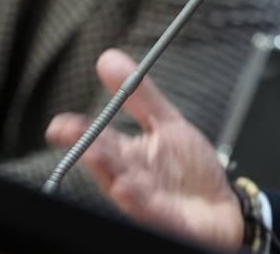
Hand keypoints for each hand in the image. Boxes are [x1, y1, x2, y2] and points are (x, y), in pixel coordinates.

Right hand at [45, 49, 242, 250]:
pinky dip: (138, 200)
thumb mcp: (168, 123)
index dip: (80, 133)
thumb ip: (140, 96)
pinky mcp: (167, 220)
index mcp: (131, 156)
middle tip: (73, 134)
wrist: (219, 209)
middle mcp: (134, 180)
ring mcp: (148, 202)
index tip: (59, 125)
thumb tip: (108, 60)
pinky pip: (150, 211)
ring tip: (94, 154)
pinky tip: (126, 188)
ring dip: (109, 172)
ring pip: (125, 187)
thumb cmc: (191, 172)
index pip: (101, 141)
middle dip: (91, 149)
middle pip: (109, 164)